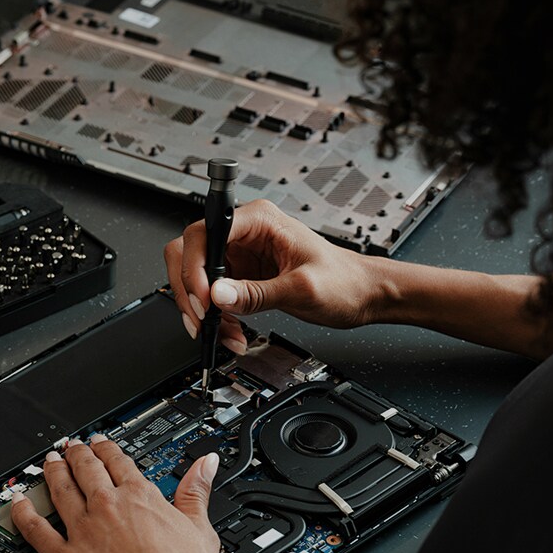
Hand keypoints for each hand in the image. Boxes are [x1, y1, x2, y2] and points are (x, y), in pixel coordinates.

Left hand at [11, 435, 241, 552]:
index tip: (100, 443)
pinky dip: (23, 513)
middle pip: (85, 470)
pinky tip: (18, 503)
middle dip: (76, 455)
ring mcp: (84, 531)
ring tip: (48, 463)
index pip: (118, 462)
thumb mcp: (199, 528)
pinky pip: (36, 530)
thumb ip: (196, 491)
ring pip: (60, 491)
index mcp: (140, 497)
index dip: (106, 449)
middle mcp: (108, 507)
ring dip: (52, 473)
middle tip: (70, 447)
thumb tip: (205, 464)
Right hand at [163, 199, 388, 350]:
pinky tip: (232, 331)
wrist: (362, 295)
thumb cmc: (344, 281)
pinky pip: (212, 294)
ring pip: (196, 277)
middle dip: (190, 290)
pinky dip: (215, 317)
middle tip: (202, 319)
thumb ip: (257, 293)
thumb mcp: (301, 289)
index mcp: (260, 220)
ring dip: (202, 310)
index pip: (206, 232)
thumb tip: (217, 295)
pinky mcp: (241, 275)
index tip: (204, 297)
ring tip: (224, 332)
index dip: (196, 266)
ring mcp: (240, 254)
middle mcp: (245, 233)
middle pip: (190, 252)